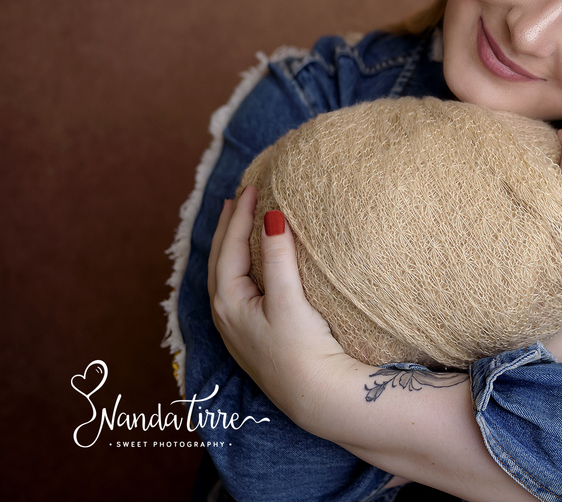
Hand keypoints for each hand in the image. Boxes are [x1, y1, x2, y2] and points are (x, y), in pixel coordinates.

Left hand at [207, 187, 350, 419]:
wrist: (317, 397)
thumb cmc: (302, 351)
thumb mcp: (289, 301)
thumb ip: (278, 258)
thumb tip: (271, 216)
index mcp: (229, 303)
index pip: (229, 248)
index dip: (239, 216)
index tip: (251, 187)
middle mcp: (227, 314)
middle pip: (220, 260)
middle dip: (227, 227)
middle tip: (235, 198)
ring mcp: (239, 326)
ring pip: (227, 275)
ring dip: (232, 245)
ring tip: (239, 223)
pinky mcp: (255, 334)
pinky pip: (239, 287)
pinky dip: (243, 265)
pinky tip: (253, 265)